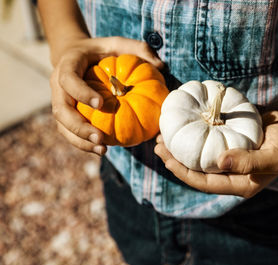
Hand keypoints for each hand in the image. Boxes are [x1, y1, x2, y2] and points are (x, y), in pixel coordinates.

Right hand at [50, 37, 163, 154]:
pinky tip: (103, 150)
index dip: (82, 93)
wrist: (76, 55)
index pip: (69, 80)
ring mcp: (60, 102)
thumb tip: (161, 65)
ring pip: (63, 127)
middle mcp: (59, 86)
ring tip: (102, 150)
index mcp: (67, 65)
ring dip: (81, 141)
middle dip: (78, 127)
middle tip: (100, 138)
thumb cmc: (102, 50)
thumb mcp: (118, 43)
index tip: (101, 104)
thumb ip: (138, 49)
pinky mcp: (66, 115)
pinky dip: (84, 143)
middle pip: (60, 110)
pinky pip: (71, 133)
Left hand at [154, 111, 277, 197]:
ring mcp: (228, 159)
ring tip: (163, 135)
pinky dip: (193, 135)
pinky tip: (182, 126)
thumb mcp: (273, 156)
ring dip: (180, 148)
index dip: (182, 172)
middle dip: (174, 160)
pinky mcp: (228, 143)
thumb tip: (218, 163)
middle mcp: (230, 174)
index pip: (204, 183)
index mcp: (239, 183)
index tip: (165, 157)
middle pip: (196, 171)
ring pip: (198, 157)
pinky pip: (206, 143)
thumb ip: (249, 162)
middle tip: (157, 144)